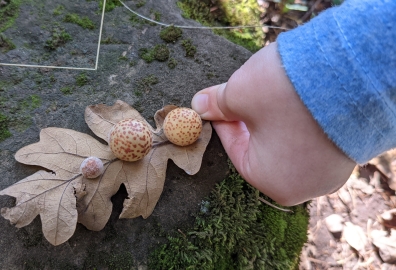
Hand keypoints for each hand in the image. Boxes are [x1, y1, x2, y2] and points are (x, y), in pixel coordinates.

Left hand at [191, 42, 355, 205]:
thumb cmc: (286, 94)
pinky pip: (314, 139)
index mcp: (272, 183)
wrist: (354, 74)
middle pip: (264, 148)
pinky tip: (299, 99)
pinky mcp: (348, 152)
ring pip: (290, 142)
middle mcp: (305, 186)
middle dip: (252, 120)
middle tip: (245, 95)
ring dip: (277, 119)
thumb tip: (199, 105)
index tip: (220, 104)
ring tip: (273, 93)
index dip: (226, 122)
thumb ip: (216, 104)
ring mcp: (331, 170)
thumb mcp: (239, 95)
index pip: (237, 151)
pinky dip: (302, 120)